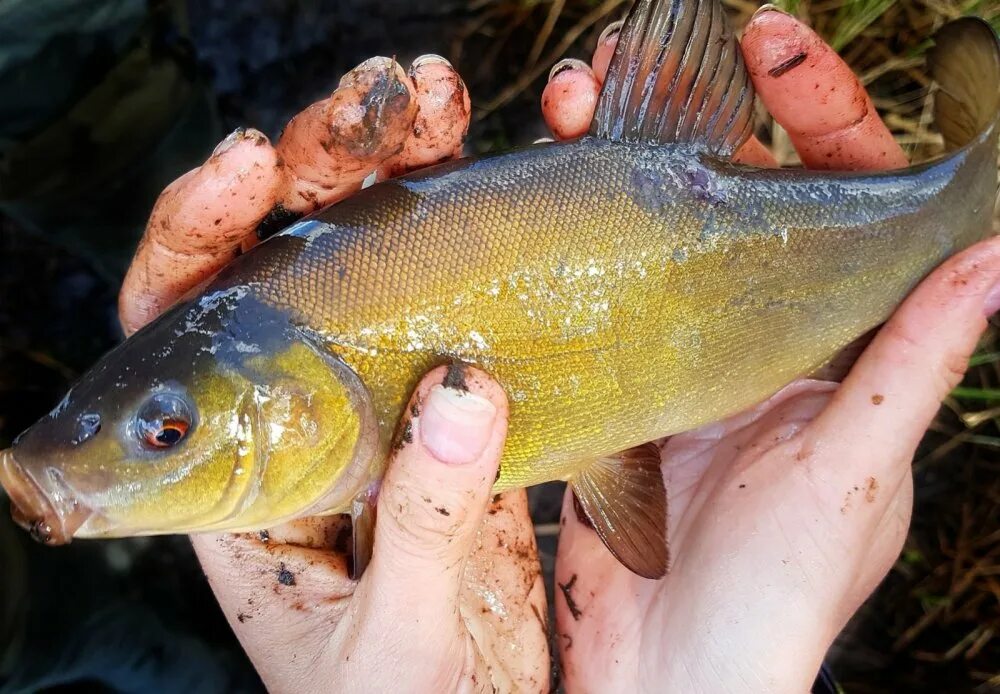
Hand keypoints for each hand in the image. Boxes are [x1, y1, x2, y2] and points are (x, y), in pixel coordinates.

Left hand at [118, 56, 548, 692]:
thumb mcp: (395, 643)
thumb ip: (424, 525)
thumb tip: (462, 389)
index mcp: (238, 480)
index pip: (182, 330)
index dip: (202, 231)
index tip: (251, 165)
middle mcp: (303, 428)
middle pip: (288, 270)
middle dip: (323, 169)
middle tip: (382, 100)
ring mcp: (387, 415)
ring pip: (378, 274)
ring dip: (403, 179)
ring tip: (441, 104)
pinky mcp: (463, 425)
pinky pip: (463, 312)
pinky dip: (481, 245)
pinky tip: (507, 187)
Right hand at [544, 9, 999, 691]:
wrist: (673, 678)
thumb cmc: (781, 593)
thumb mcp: (852, 472)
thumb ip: (910, 365)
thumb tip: (997, 253)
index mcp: (837, 342)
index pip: (843, 199)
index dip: (815, 116)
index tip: (771, 49)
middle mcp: (759, 338)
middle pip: (728, 204)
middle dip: (679, 123)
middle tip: (614, 68)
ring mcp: (679, 359)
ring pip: (649, 239)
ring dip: (607, 173)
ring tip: (559, 113)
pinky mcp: (616, 392)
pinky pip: (592, 300)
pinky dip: (563, 250)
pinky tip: (528, 212)